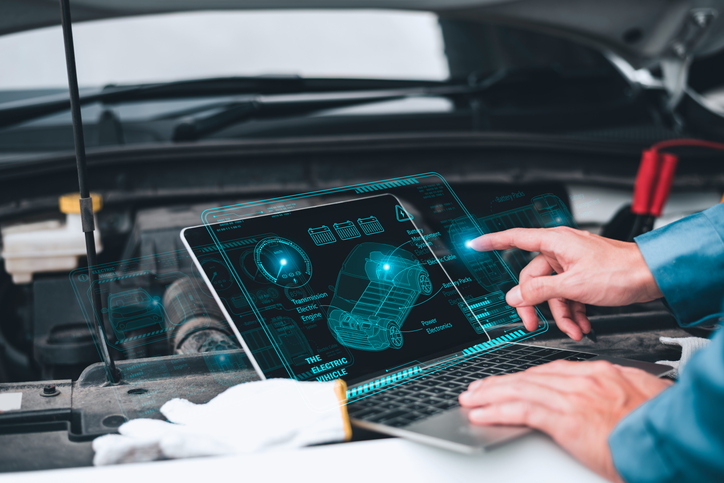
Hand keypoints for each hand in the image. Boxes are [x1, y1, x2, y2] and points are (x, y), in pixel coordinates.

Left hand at [459, 360, 672, 481]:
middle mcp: (583, 379)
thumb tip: (605, 397)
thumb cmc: (661, 425)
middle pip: (530, 377)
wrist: (670, 441)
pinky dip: (497, 410)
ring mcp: (573, 396)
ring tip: (472, 400)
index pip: (552, 371)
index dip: (526, 377)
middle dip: (501, 383)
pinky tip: (482, 413)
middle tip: (479, 389)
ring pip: (520, 390)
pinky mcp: (565, 417)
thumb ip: (617, 392)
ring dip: (490, 395)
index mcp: (601, 373)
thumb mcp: (642, 398)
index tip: (511, 382)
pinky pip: (521, 410)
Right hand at [470, 227, 662, 339]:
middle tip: (534, 325)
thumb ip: (539, 292)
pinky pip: (569, 294)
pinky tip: (582, 325)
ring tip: (573, 330)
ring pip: (553, 291)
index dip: (493, 242)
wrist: (654, 276)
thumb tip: (514, 296)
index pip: (515, 239)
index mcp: (554, 243)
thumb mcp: (573, 286)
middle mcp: (561, 251)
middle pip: (534, 279)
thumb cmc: (620, 271)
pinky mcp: (585, 275)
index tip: (475, 244)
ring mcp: (573, 264)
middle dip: (537, 305)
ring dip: (561, 314)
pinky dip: (574, 311)